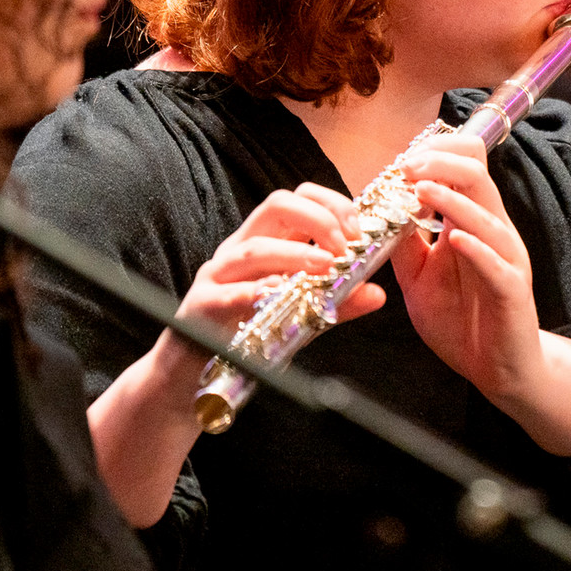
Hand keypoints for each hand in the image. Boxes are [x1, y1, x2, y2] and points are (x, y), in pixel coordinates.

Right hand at [171, 181, 387, 359]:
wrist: (194, 371)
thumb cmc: (247, 333)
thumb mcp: (300, 313)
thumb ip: (336, 302)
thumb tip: (377, 293)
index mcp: (268, 241)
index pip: (299, 199)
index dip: (332, 205)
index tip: (360, 231)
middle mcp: (242, 249)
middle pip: (276, 206)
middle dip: (318, 218)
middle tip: (346, 246)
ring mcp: (219, 274)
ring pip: (254, 248)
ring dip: (294, 254)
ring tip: (325, 266)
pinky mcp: (202, 305)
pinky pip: (227, 293)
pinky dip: (253, 292)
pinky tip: (276, 295)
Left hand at [391, 136, 570, 455]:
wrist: (496, 369)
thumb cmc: (461, 320)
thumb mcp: (419, 277)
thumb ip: (403, 244)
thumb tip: (379, 211)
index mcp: (472, 222)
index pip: (463, 167)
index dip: (433, 155)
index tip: (398, 164)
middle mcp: (494, 232)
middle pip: (477, 174)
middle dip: (440, 162)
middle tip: (405, 168)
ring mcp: (506, 260)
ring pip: (487, 214)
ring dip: (452, 199)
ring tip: (420, 190)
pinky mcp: (513, 291)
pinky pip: (498, 263)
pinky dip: (477, 247)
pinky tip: (455, 239)